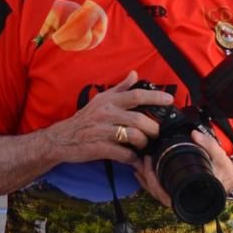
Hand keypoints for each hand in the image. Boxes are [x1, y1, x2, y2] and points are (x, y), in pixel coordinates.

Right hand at [43, 71, 170, 165]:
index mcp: (108, 101)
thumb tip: (134, 74)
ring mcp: (102, 131)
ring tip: (143, 145)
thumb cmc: (85, 119)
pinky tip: (133, 158)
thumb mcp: (100, 100)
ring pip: (133, 136)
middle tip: (156, 133)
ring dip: (143, 142)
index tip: (170, 100)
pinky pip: (123, 154)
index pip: (136, 96)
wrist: (62, 139)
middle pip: (139, 119)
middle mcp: (106, 113)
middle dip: (153, 128)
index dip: (155, 97)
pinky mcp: (99, 148)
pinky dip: (132, 158)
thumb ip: (120, 88)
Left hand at [133, 128, 232, 208]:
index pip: (165, 196)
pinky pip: (159, 187)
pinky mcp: (177, 188)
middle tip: (141, 159)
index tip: (148, 165)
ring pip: (155, 191)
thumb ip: (208, 144)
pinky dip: (149, 177)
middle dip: (145, 177)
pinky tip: (142, 167)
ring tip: (138, 160)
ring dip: (145, 177)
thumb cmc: (225, 170)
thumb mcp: (220, 156)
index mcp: (191, 194)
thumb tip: (194, 134)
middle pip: (156, 193)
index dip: (152, 183)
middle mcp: (183, 197)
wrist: (232, 176)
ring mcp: (179, 194)